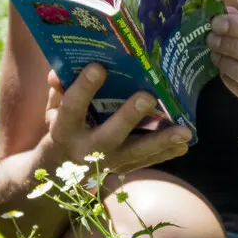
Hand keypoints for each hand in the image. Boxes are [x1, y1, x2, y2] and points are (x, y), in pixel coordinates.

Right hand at [37, 64, 192, 176]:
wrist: (62, 170)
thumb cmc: (63, 128)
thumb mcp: (53, 109)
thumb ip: (59, 90)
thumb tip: (57, 71)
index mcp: (64, 130)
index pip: (72, 108)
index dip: (84, 88)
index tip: (98, 67)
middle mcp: (87, 149)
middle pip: (110, 134)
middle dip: (129, 116)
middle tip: (147, 97)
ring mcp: (108, 161)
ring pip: (135, 152)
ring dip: (160, 141)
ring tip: (184, 132)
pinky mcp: (123, 168)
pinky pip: (146, 161)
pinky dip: (165, 153)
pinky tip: (183, 145)